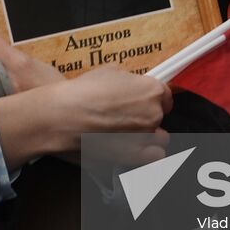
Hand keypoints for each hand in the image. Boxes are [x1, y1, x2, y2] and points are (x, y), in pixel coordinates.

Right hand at [0, 67, 171, 169]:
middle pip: (160, 118)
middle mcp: (153, 114)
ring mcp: (145, 138)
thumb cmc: (83, 91)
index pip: (166, 97)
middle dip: (146, 117)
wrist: (63, 117)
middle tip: (124, 117)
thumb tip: (131, 86)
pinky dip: (146, 155)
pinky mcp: (135, 157)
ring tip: (127, 135)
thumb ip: (129, 81)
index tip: (144, 102)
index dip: (154, 99)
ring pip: (159, 139)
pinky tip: (132, 149)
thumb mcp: (109, 71)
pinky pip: (154, 158)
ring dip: (148, 137)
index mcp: (151, 90)